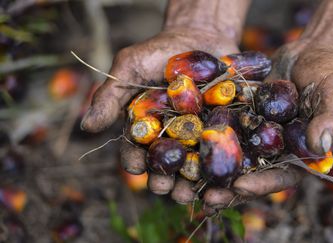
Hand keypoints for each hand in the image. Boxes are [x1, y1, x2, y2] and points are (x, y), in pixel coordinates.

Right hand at [81, 27, 302, 210]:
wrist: (201, 35)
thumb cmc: (160, 51)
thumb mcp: (130, 66)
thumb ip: (110, 95)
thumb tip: (87, 126)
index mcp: (145, 127)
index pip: (135, 150)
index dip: (134, 160)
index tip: (136, 166)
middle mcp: (169, 137)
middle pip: (164, 165)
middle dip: (162, 179)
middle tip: (164, 187)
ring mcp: (197, 136)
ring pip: (191, 166)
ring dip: (188, 182)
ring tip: (189, 192)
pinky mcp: (221, 130)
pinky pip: (220, 151)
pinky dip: (219, 165)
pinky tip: (219, 176)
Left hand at [200, 40, 332, 214]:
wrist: (309, 52)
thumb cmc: (328, 74)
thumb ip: (329, 120)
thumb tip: (320, 149)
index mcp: (298, 155)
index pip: (280, 177)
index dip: (261, 185)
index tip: (239, 188)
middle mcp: (273, 150)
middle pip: (250, 176)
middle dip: (228, 189)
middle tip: (207, 197)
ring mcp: (255, 135)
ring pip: (231, 158)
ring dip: (211, 171)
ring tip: (188, 183)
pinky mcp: (240, 118)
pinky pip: (221, 131)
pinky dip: (205, 139)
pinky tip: (184, 145)